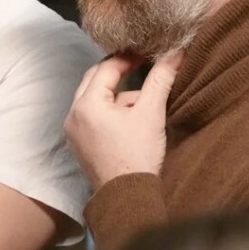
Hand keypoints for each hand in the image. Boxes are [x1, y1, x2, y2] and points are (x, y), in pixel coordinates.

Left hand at [63, 50, 183, 190]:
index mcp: (87, 104)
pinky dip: (109, 110)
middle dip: (118, 71)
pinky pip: (92, 115)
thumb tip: (175, 53)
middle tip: (140, 64)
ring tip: (142, 102)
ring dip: (117, 94)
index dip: (128, 57)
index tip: (146, 52)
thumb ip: (160, 79)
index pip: (106, 67)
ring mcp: (73, 130)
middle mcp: (73, 114)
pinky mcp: (79, 142)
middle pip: (95, 79)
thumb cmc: (138, 157)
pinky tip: (131, 119)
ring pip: (94, 98)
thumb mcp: (151, 114)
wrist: (128, 198)